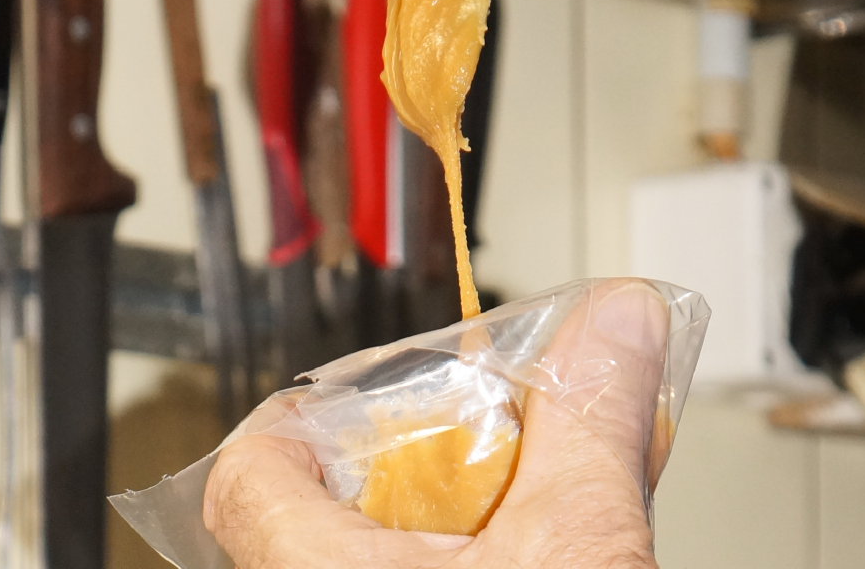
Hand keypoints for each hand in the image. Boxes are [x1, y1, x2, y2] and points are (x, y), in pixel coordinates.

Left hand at [203, 281, 668, 568]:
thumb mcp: (573, 548)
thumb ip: (590, 424)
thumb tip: (615, 320)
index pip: (249, 471)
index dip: (294, 417)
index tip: (344, 393)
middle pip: (316, 510)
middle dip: (404, 465)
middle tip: (461, 443)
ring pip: (369, 559)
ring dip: (441, 522)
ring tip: (508, 498)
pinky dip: (474, 558)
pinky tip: (531, 552)